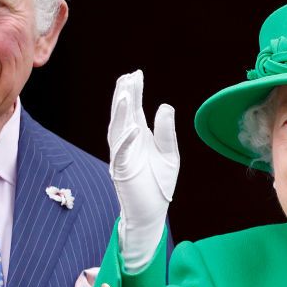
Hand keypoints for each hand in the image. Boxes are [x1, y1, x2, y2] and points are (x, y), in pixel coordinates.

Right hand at [108, 70, 178, 271]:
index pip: (133, 109)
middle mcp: (127, 143)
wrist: (151, 212)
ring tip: (125, 94)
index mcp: (138, 136)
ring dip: (120, 113)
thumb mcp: (169, 154)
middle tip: (128, 77)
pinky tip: (134, 128)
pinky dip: (126, 141)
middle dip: (124, 95)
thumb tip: (164, 105)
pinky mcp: (122, 172)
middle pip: (122, 115)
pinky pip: (122, 154)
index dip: (134, 92)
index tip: (136, 73)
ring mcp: (122, 157)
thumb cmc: (158, 184)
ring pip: (117, 130)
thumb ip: (166, 132)